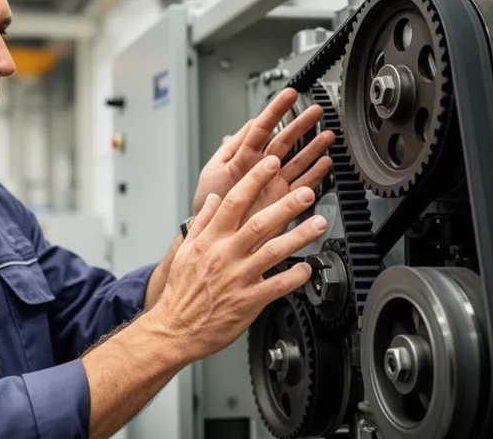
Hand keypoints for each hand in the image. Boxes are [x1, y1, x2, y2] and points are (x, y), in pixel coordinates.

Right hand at [150, 155, 327, 362]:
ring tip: (318, 224)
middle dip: (285, 205)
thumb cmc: (181, 292)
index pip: (234, 202)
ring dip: (299, 236)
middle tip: (306, 191)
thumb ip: (202, 223)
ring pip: (273, 252)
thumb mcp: (186, 251)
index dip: (254, 180)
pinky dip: (294, 277)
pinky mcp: (248, 301)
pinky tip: (308, 268)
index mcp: (209, 240)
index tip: (271, 164)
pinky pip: (277, 286)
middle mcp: (224, 255)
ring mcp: (238, 278)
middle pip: (259, 223)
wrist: (174, 329)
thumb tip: (212, 200)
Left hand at [193, 88, 335, 222]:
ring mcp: (274, 183)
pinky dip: (316, 174)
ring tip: (328, 135)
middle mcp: (262, 168)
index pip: (261, 128)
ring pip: (298, 161)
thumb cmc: (207, 204)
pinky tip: (326, 163)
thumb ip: (230, 148)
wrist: (212, 235)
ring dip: (314, 148)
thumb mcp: (213, 171)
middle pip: (285, 141)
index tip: (289, 95)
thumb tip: (247, 124)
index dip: (276, 110)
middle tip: (316, 111)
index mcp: (243, 157)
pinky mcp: (282, 201)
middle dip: (301, 125)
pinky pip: (303, 184)